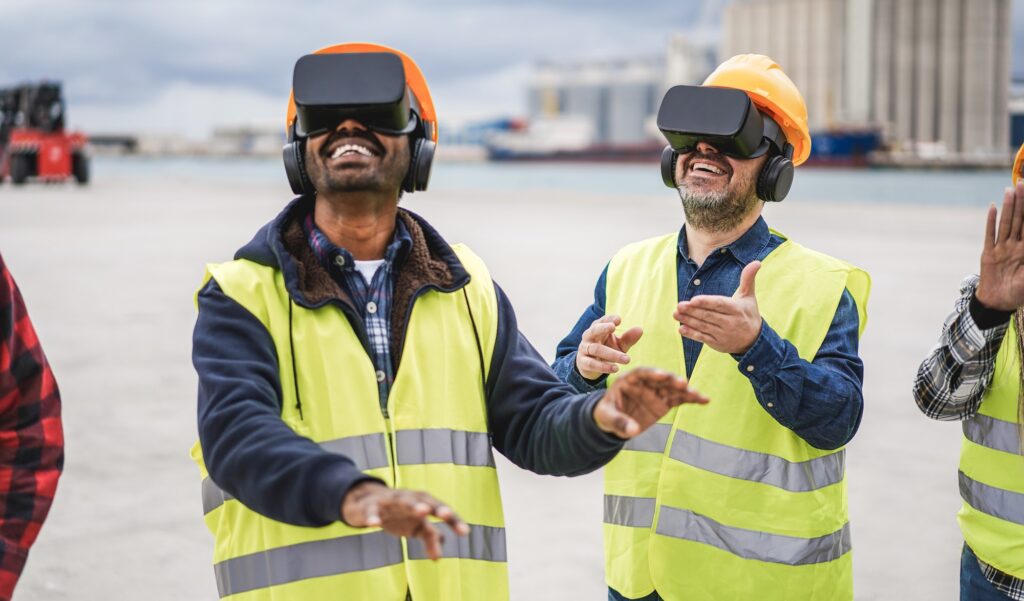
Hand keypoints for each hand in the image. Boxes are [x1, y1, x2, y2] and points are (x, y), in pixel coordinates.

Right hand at [341, 482, 468, 560]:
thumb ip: (430, 538)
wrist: (369, 502)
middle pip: (425, 500)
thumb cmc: (400, 514)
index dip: (453, 520)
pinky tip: (374, 524)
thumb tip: (438, 557)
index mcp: (423, 502)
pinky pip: (372, 510)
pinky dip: (373, 516)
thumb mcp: (416, 527)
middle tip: (446, 514)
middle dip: (436, 507)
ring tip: (423, 511)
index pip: (441, 510)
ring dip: (413, 505)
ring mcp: (391, 500)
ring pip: (403, 500)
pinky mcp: (372, 505)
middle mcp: (409, 498)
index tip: (464, 533)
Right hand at [575, 315, 643, 379]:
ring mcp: (584, 349)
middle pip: (594, 330)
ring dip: (612, 354)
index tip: (619, 319)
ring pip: (596, 349)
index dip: (609, 319)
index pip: (602, 320)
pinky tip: (616, 368)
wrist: (590, 367)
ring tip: (627, 359)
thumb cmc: (607, 350)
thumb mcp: (619, 344)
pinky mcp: (583, 362)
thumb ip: (628, 338)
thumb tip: (640, 330)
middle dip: (602, 328)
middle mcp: (589, 337)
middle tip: (613, 327)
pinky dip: (604, 366)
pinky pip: (592, 364)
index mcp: (598, 329)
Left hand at [594, 368, 708, 437]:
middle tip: (683, 383)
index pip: (641, 373)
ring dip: (685, 391)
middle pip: (660, 379)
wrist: (611, 423)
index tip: (663, 375)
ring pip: (672, 389)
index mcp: (629, 380)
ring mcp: (655, 392)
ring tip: (698, 395)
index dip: (652, 374)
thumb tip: (633, 431)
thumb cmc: (606, 414)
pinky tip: (704, 400)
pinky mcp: (663, 402)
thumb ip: (620, 422)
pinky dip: (690, 399)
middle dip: (672, 381)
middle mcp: (645, 383)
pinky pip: (678, 399)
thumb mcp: (607, 417)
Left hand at [674, 261, 762, 354]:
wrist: (754, 340)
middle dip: (692, 311)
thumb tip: (756, 262)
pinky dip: (692, 334)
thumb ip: (748, 279)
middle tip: (679, 305)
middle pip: (709, 316)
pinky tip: (681, 328)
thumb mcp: (749, 296)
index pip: (720, 304)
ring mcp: (723, 334)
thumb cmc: (748, 313)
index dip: (706, 302)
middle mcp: (731, 322)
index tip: (693, 299)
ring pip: (704, 327)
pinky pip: (703, 338)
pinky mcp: (717, 343)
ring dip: (688, 320)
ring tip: (676, 314)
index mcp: (737, 309)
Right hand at [976, 183, 1023, 310]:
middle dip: (1022, 203)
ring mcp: (1002, 249)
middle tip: (1023, 184)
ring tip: (1009, 191)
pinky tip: (992, 208)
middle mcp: (1015, 246)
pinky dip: (991, 222)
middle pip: (1020, 220)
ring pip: (1007, 224)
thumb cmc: (1019, 293)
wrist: (999, 304)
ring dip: (1008, 208)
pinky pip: (990, 235)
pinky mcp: (989, 254)